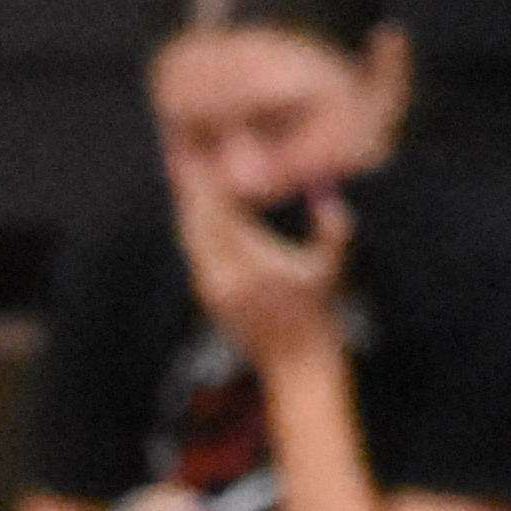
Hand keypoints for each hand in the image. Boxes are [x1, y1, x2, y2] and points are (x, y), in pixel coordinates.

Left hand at [172, 171, 351, 373]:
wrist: (295, 362)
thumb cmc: (319, 314)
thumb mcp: (330, 268)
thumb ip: (332, 229)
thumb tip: (328, 192)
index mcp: (251, 266)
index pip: (219, 216)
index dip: (207, 183)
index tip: (201, 152)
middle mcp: (223, 278)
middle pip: (195, 221)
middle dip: (187, 186)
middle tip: (178, 148)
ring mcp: (211, 289)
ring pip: (190, 237)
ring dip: (186, 204)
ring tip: (180, 169)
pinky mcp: (209, 296)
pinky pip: (195, 252)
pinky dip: (192, 225)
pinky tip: (194, 207)